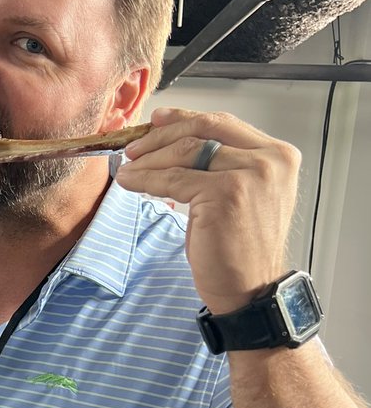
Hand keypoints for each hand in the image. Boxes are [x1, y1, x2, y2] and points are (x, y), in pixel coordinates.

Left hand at [115, 107, 301, 313]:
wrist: (250, 289)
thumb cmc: (240, 248)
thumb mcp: (240, 195)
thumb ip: (223, 164)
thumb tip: (178, 141)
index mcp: (278, 155)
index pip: (223, 124)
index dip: (186, 118)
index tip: (158, 120)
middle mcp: (270, 159)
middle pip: (205, 130)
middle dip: (163, 136)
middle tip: (135, 147)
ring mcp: (250, 174)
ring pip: (186, 151)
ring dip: (150, 158)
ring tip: (130, 167)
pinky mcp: (226, 193)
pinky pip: (174, 179)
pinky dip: (147, 179)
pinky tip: (131, 182)